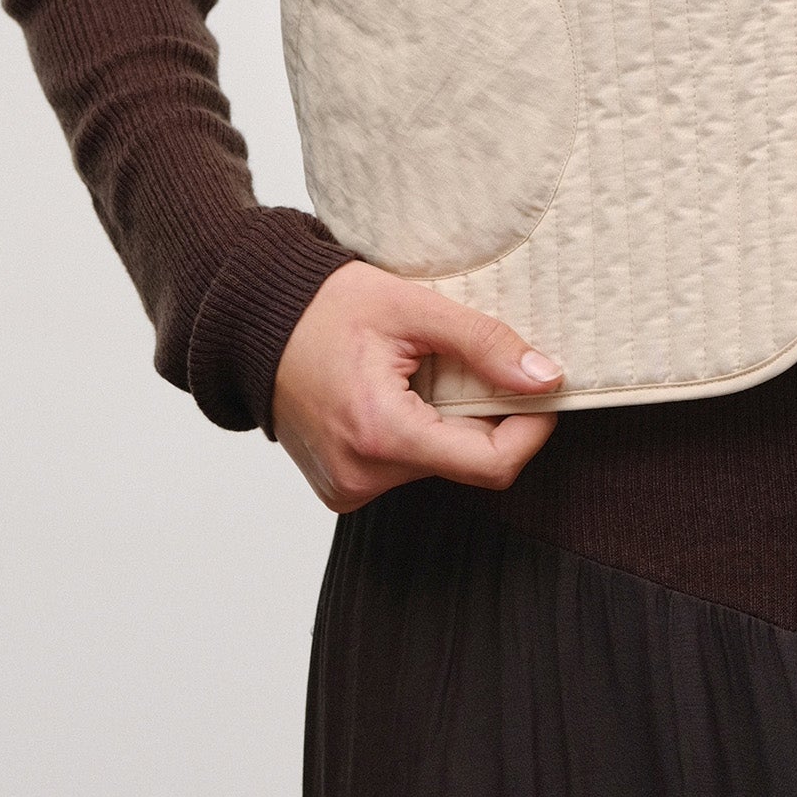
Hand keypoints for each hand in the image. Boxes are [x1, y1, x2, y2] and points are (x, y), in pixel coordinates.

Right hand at [271, 263, 563, 513]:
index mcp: (381, 434)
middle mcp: (361, 476)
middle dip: (481, 415)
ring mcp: (346, 488)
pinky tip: (389, 395)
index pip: (491, 466)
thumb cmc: (323, 308)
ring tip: (413, 374)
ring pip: (437, 464)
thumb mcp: (414, 308)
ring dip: (445, 422)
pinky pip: (404, 468)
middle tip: (462, 364)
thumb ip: (485, 344)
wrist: (250, 323)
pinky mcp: (340, 488)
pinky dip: (414, 433)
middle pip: (465, 462)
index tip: (541, 392)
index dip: (531, 429)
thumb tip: (545, 378)